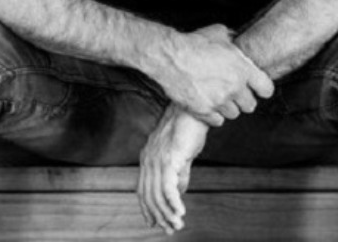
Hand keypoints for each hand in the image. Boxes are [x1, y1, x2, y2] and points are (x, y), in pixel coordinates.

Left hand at [137, 104, 208, 234]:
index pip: (143, 189)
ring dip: (167, 213)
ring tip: (177, 224)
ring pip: (157, 194)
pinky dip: (173, 203)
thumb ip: (179, 172)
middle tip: (171, 229)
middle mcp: (148, 159)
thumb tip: (178, 192)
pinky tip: (180, 212)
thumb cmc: (189, 128)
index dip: (148, 208)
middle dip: (159, 215)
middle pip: (148, 195)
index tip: (155, 223)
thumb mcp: (182, 153)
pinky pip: (168, 187)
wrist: (194, 109)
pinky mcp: (169, 158)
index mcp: (148, 157)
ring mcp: (157, 158)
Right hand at [150, 24, 273, 126]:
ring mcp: (219, 101)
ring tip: (219, 97)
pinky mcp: (203, 111)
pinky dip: (214, 115)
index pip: (266, 89)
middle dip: (243, 99)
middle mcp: (234, 88)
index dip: (262, 88)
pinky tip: (209, 105)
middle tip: (235, 92)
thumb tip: (234, 37)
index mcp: (243, 69)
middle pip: (250, 105)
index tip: (257, 87)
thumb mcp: (219, 33)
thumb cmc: (193, 43)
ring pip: (233, 114)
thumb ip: (232, 39)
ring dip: (228, 107)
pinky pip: (217, 121)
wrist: (170, 57)